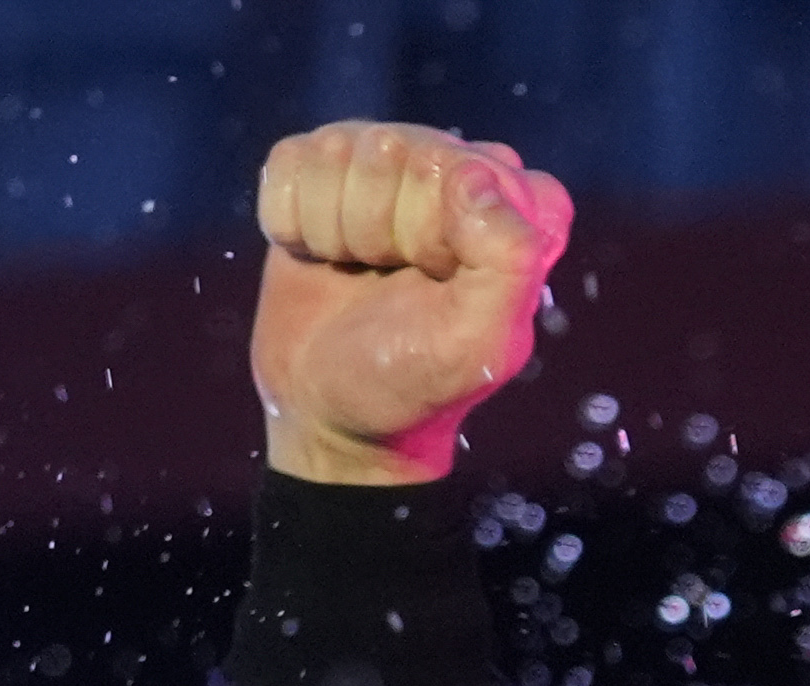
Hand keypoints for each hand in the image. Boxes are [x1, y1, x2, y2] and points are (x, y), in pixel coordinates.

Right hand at [251, 125, 574, 487]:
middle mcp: (458, 170)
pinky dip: (292, 219)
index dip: (440, 231)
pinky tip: (321, 256)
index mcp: (520, 206)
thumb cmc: (414, 381)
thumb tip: (472, 175)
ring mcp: (388, 163)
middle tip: (394, 282)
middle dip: (383, 229)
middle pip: (398, 151)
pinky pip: (290, 161)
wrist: (331, 410)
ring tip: (358, 272)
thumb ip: (507, 262)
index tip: (438, 280)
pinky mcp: (323, 168)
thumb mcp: (478, 344)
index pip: (470, 169)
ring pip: (339, 151)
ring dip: (336, 229)